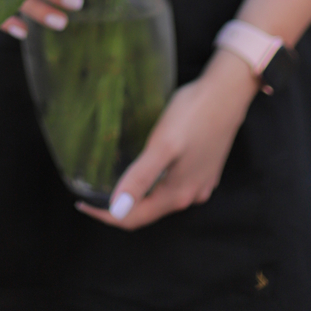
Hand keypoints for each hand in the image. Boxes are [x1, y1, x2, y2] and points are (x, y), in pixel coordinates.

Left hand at [77, 49, 258, 229]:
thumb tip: (116, 211)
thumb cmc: (194, 114)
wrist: (228, 92)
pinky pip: (173, 183)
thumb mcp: (162, 144)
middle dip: (120, 205)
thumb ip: (140, 178)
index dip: (106, 215)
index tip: (82, 202)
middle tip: (94, 190)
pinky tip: (146, 165)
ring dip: (137, 193)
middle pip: (148, 210)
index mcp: (177, 193)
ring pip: (161, 197)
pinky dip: (154, 181)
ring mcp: (200, 182)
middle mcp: (190, 194)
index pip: (134, 217)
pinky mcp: (205, 167)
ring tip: (115, 177)